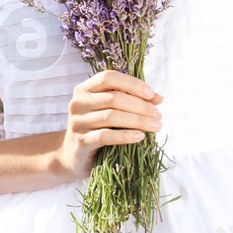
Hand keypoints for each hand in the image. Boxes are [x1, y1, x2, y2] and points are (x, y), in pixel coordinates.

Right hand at [52, 69, 163, 183]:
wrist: (73, 155)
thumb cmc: (96, 128)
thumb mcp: (110, 111)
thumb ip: (131, 101)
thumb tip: (158, 98)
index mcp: (85, 89)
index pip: (108, 77)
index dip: (132, 84)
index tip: (151, 95)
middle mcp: (78, 102)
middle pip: (114, 98)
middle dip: (140, 105)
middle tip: (158, 115)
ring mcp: (78, 122)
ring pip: (111, 116)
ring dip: (138, 120)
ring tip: (155, 126)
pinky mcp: (81, 141)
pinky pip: (106, 136)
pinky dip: (125, 136)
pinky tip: (140, 136)